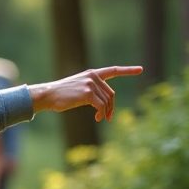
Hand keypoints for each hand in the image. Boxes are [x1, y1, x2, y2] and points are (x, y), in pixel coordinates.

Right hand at [28, 66, 142, 121]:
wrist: (47, 95)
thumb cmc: (60, 95)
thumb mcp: (77, 89)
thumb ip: (91, 91)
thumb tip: (104, 106)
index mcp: (91, 74)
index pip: (113, 71)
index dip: (128, 70)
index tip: (140, 69)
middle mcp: (93, 76)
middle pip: (111, 93)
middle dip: (111, 107)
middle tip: (108, 118)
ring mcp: (90, 84)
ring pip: (106, 101)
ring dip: (105, 113)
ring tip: (100, 119)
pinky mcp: (88, 93)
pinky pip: (101, 106)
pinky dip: (101, 114)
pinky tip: (97, 119)